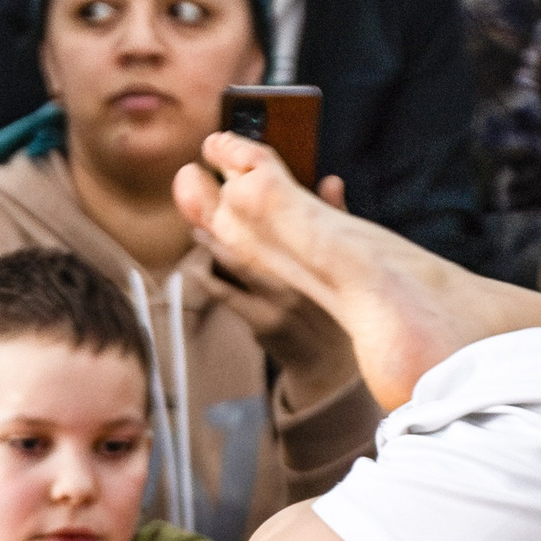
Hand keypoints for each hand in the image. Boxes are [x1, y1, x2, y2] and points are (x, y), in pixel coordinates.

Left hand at [190, 176, 359, 396]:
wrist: (329, 365)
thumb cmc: (333, 303)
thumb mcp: (342, 262)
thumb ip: (336, 219)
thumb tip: (331, 180)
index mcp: (322, 251)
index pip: (285, 210)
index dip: (252, 190)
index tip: (231, 175)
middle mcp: (304, 273)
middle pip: (253, 228)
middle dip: (222, 207)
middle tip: (198, 190)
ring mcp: (282, 298)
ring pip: (234, 257)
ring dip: (210, 239)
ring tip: (198, 229)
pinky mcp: (263, 321)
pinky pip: (223, 290)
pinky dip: (205, 273)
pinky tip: (197, 265)